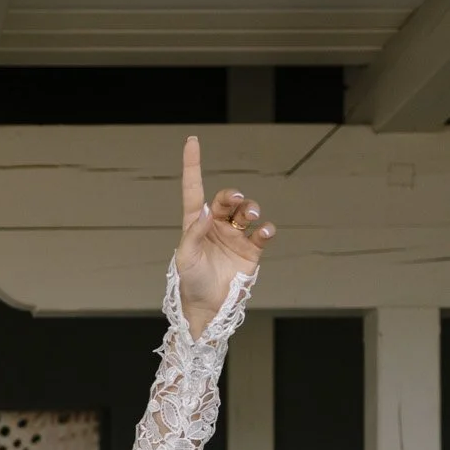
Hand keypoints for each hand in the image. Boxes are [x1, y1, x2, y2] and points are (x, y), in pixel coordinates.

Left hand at [175, 135, 276, 334]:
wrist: (207, 308)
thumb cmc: (189, 282)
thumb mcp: (185, 258)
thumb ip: (194, 234)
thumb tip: (206, 211)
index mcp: (195, 223)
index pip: (194, 189)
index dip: (193, 165)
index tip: (192, 141)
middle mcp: (216, 226)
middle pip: (225, 199)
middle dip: (231, 195)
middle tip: (234, 201)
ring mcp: (235, 236)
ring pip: (246, 211)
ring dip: (249, 208)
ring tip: (249, 217)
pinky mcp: (251, 250)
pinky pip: (262, 232)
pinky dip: (265, 228)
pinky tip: (262, 231)